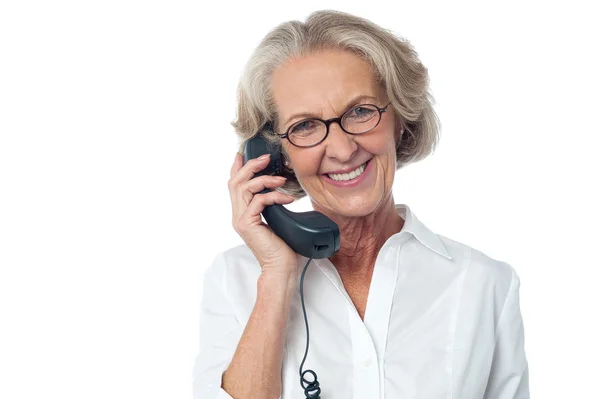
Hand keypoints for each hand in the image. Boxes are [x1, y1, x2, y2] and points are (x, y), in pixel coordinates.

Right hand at [228, 152, 298, 278]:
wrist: (281, 268)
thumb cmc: (284, 247)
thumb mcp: (278, 220)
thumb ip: (273, 206)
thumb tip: (283, 190)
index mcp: (243, 213)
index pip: (234, 185)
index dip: (237, 167)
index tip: (244, 153)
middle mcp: (238, 215)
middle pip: (235, 182)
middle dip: (250, 166)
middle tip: (266, 158)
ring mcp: (241, 220)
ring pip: (244, 188)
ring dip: (264, 179)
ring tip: (281, 179)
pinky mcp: (247, 224)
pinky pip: (258, 201)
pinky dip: (274, 196)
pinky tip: (287, 199)